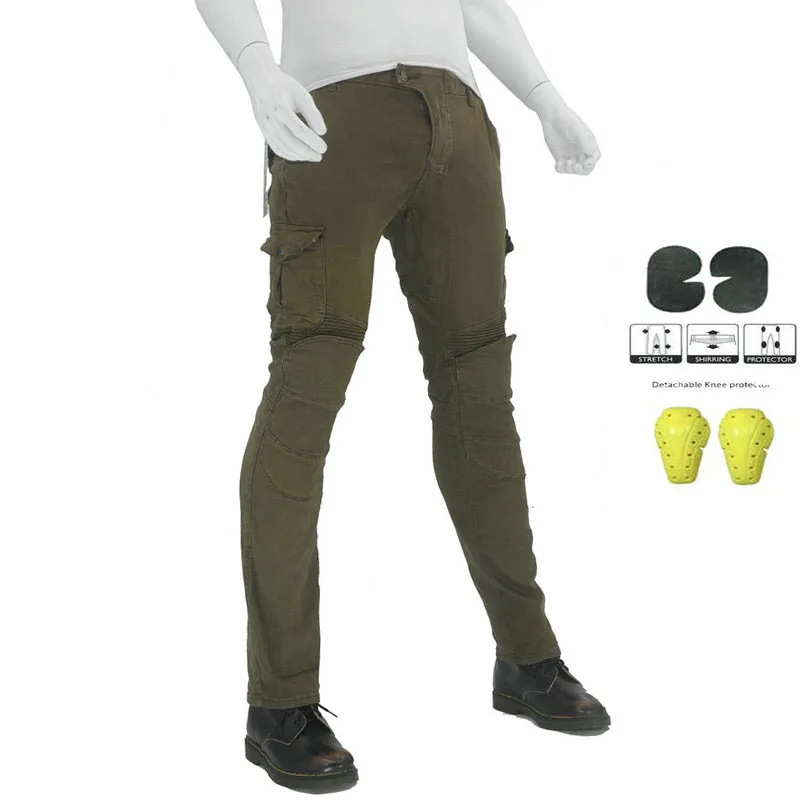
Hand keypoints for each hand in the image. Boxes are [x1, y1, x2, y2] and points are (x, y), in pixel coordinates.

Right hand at [237, 44, 326, 161]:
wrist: (260, 81)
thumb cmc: (284, 87)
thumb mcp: (301, 95)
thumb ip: (313, 113)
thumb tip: (322, 132)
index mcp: (281, 109)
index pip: (299, 131)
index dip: (312, 142)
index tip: (323, 148)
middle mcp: (271, 120)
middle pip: (291, 143)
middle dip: (307, 152)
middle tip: (320, 156)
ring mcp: (265, 128)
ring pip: (283, 148)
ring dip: (299, 156)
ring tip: (312, 156)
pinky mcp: (264, 132)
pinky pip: (276, 148)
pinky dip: (289, 155)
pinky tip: (299, 156)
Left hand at [526, 82, 599, 175]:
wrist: (551, 116)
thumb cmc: (567, 120)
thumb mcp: (578, 131)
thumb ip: (586, 143)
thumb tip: (592, 155)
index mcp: (588, 143)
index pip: (595, 158)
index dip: (591, 164)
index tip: (585, 163)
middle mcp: (581, 149)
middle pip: (585, 167)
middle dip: (580, 170)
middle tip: (574, 166)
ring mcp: (570, 153)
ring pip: (574, 169)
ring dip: (570, 170)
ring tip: (563, 163)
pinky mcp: (560, 156)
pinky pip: (562, 168)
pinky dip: (561, 169)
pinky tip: (557, 164)